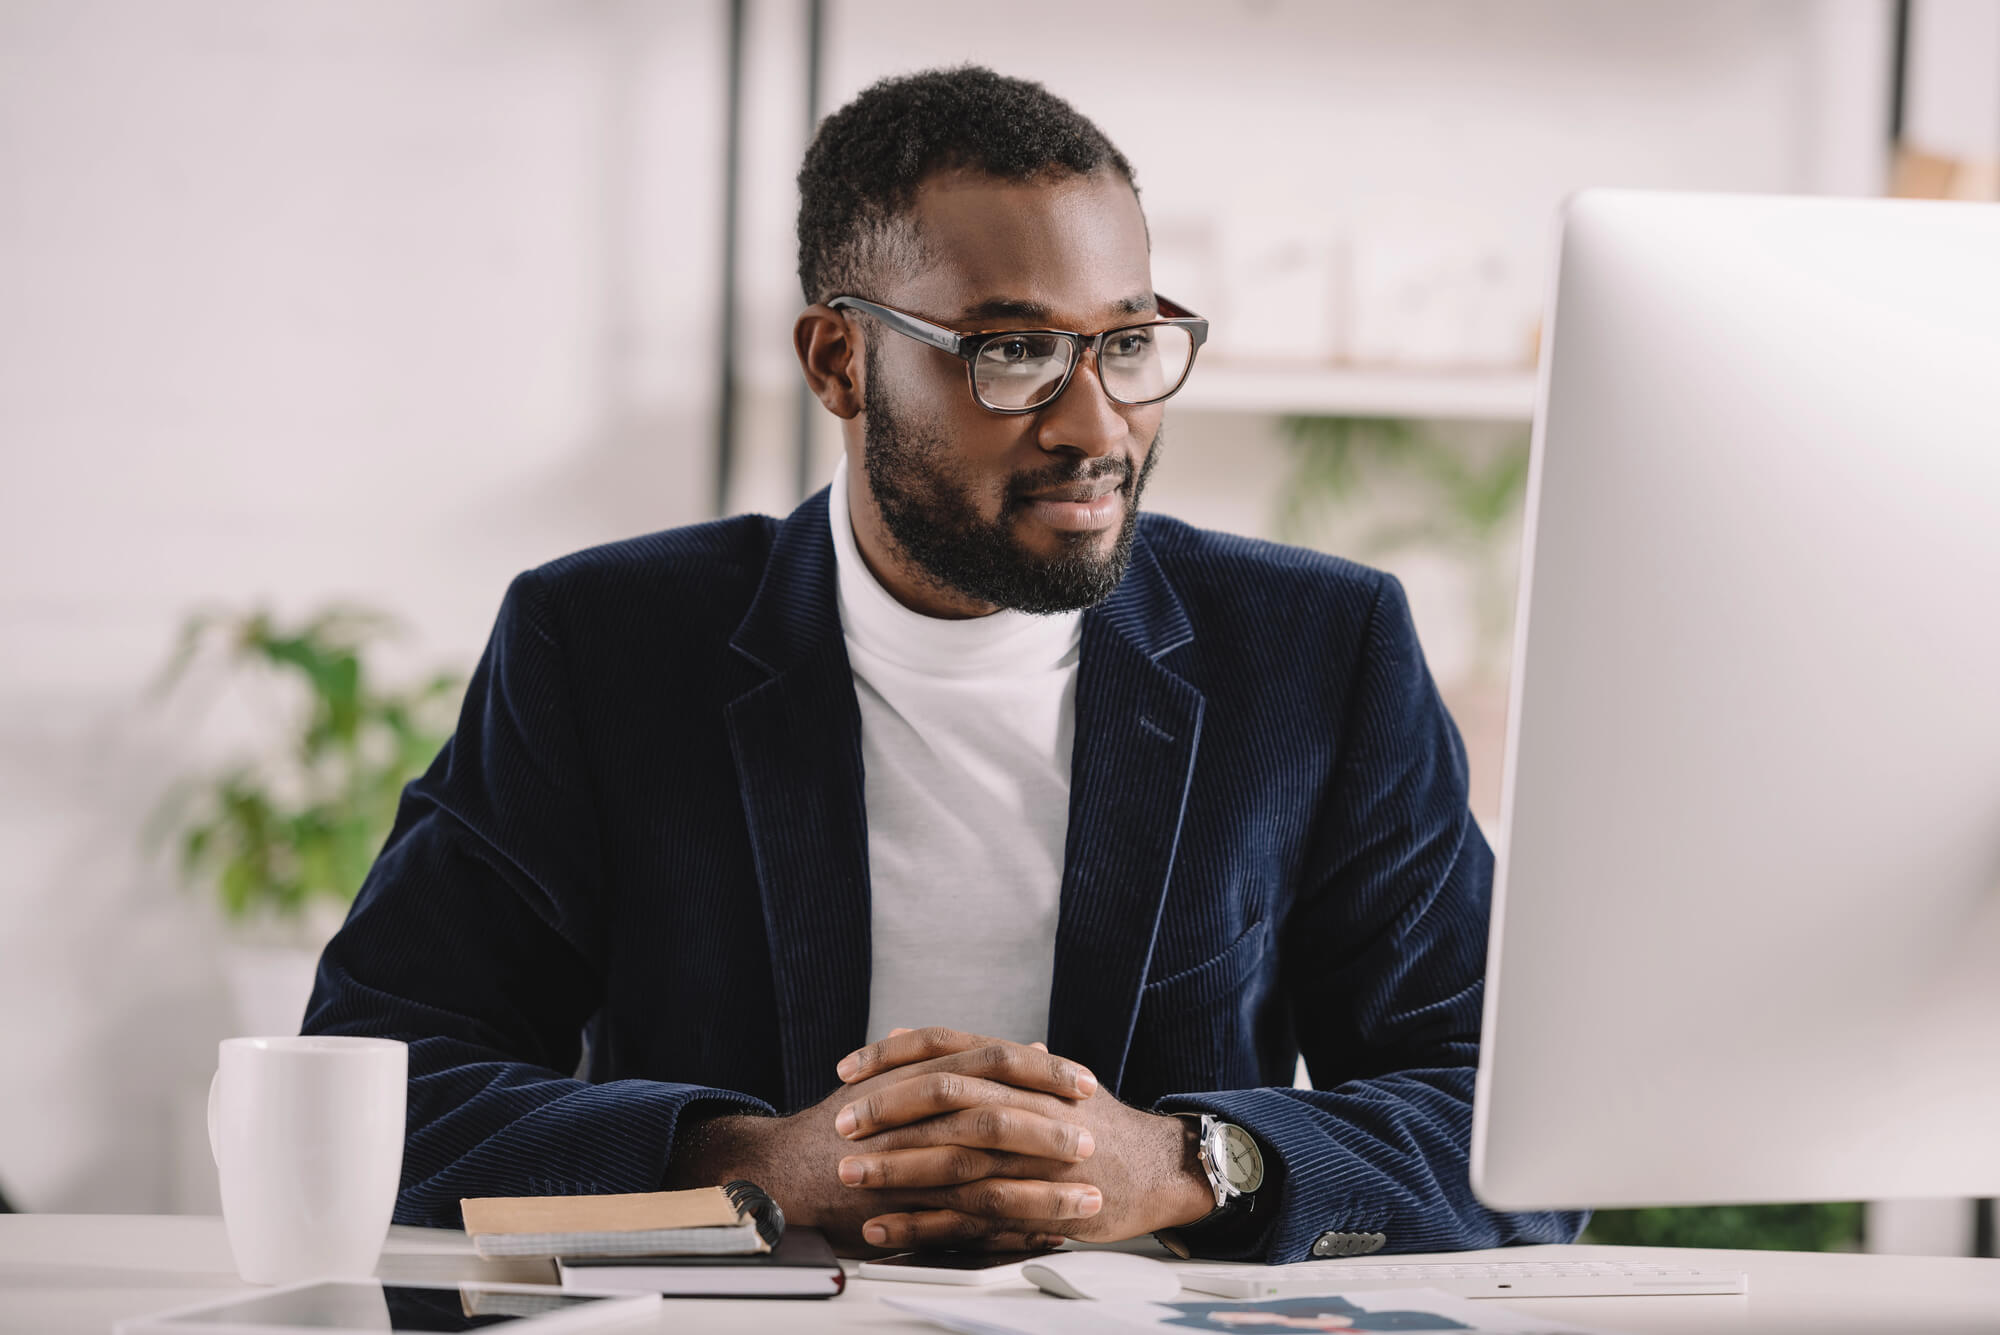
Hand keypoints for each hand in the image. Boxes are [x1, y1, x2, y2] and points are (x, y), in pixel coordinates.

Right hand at [664, 1033, 1102, 1253]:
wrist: (786, 1169)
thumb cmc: (850, 1122)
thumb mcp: (906, 1077)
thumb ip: (975, 1061)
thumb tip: (1031, 1045)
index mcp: (920, 1075)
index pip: (992, 1061)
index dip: (1042, 1073)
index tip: (1084, 1082)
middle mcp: (914, 1116)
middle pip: (994, 1116)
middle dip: (1048, 1131)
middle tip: (1091, 1140)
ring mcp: (907, 1166)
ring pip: (986, 1177)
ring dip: (1042, 1192)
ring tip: (1087, 1201)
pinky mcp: (903, 1211)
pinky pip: (963, 1225)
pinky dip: (1007, 1232)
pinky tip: (1044, 1238)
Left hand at [831, 1027, 1215, 1249]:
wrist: (1158, 1167)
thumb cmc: (1091, 1123)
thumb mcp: (1042, 1078)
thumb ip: (980, 1063)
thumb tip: (917, 1039)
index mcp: (1021, 1069)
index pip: (946, 1047)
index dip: (892, 1056)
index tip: (847, 1069)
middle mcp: (1026, 1102)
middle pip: (946, 1096)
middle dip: (886, 1110)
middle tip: (840, 1125)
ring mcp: (1034, 1155)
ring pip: (955, 1155)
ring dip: (896, 1167)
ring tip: (849, 1176)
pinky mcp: (1039, 1205)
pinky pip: (971, 1215)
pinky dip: (922, 1223)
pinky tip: (883, 1228)